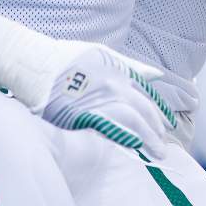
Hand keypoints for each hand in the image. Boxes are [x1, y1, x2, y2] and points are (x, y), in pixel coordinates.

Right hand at [39, 45, 177, 158]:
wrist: (39, 63)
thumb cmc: (69, 57)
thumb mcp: (105, 55)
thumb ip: (132, 67)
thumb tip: (158, 74)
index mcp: (120, 73)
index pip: (146, 96)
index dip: (158, 112)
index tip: (165, 124)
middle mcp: (115, 86)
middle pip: (143, 110)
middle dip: (156, 128)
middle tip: (163, 142)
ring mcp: (101, 100)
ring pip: (132, 120)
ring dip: (147, 137)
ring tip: (157, 151)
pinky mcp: (83, 114)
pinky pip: (110, 128)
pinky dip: (124, 136)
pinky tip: (134, 144)